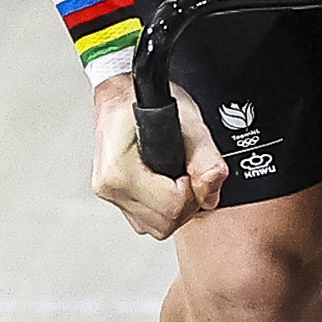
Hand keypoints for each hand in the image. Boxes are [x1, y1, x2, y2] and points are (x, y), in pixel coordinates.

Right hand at [91, 69, 226, 239]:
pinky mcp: (114, 199)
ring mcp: (109, 195)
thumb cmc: (147, 102)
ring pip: (156, 228)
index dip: (192, 192)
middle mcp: (110, 187)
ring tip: (174, 176)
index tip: (189, 170)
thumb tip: (212, 184)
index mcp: (120, 170)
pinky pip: (146, 221)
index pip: (172, 207)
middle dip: (185, 203)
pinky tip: (163, 183)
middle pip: (165, 224)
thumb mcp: (187, 122)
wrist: (120, 94)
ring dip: (174, 208)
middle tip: (185, 173)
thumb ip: (206, 157)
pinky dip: (161, 208)